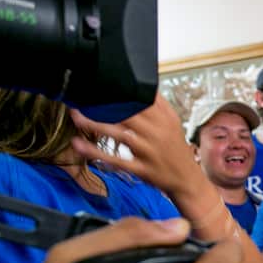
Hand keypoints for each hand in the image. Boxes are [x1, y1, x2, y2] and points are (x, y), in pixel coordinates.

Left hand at [69, 96, 204, 204]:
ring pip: (119, 134)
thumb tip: (145, 83)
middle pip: (127, 114)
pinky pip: (115, 160)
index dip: (119, 91)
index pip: (140, 99)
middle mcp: (156, 133)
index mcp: (163, 119)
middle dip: (103, 104)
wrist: (187, 179)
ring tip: (75, 115)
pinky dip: (95, 152)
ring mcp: (148, 152)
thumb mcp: (172, 123)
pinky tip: (78, 145)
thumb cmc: (175, 149)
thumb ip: (158, 104)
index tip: (100, 84)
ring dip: (95, 124)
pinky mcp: (141, 169)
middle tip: (81, 96)